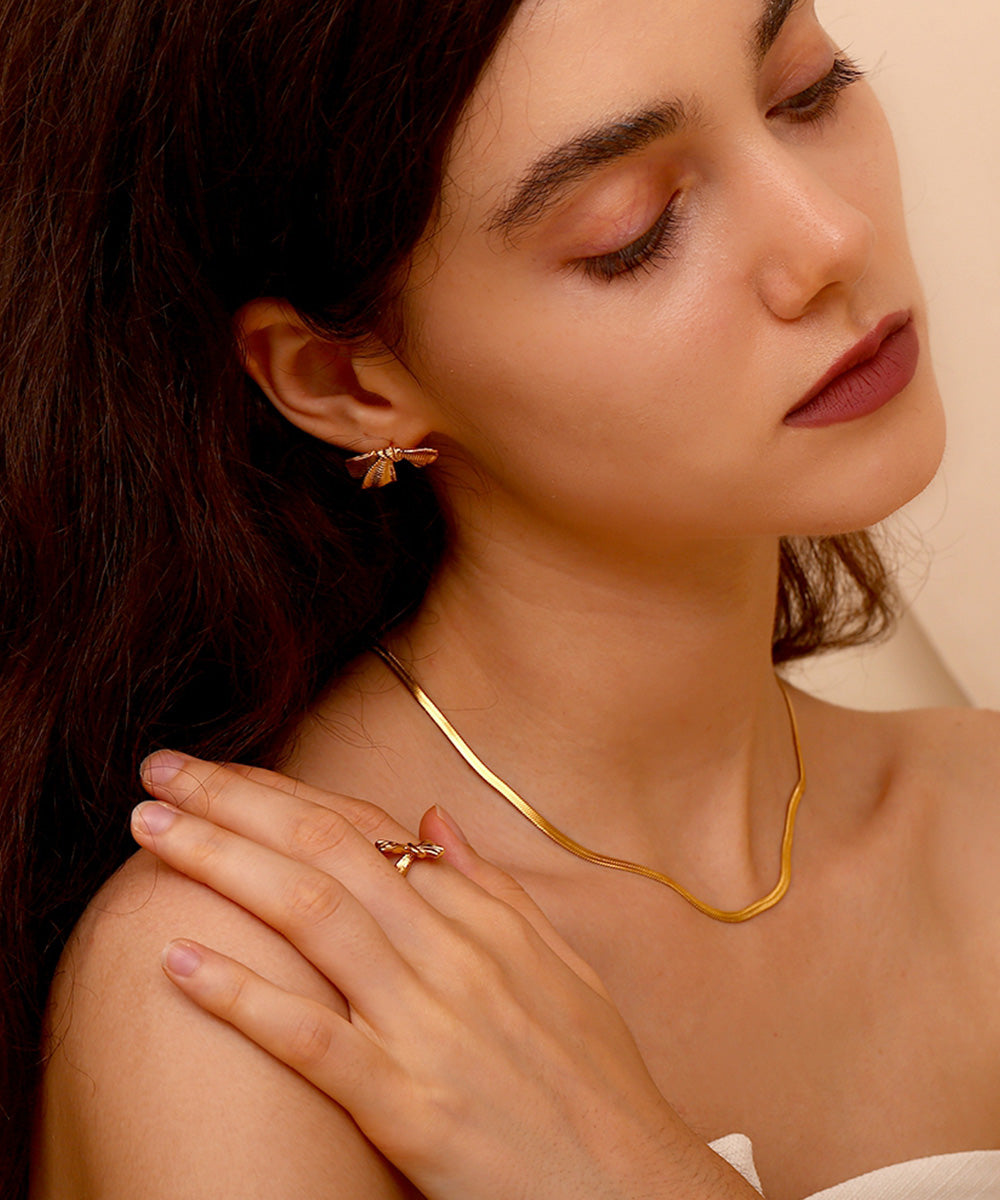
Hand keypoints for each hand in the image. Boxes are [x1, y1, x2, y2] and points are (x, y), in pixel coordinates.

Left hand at [132, 754, 757, 1199]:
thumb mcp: (559, 964)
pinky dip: (241, 995)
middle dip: (234, 804)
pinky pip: (312, 1038)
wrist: (632, 1186)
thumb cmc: (593, 1078)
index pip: (364, 833)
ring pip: (310, 918)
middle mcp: (449, 955)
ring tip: (150, 832)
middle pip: (324, 855)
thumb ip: (491, 888)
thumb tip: (432, 820)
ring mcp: (428, 1026)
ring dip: (222, 865)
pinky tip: (176, 961)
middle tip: (158, 773)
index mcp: (481, 919)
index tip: (220, 772)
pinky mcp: (408, 1104)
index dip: (283, 795)